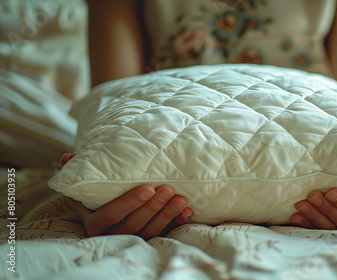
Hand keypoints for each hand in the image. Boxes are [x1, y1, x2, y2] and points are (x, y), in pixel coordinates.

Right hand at [61, 153, 191, 238]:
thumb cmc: (96, 192)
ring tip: (181, 198)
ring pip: (150, 231)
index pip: (111, 214)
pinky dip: (176, 222)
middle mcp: (112, 234)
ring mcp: (131, 239)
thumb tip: (67, 158)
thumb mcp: (84, 183)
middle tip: (168, 189)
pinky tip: (187, 211)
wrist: (105, 207)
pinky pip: (164, 234)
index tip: (148, 187)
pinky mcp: (147, 239)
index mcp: (95, 222)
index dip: (130, 202)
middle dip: (153, 207)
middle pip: (135, 224)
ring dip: (167, 214)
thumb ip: (76, 170)